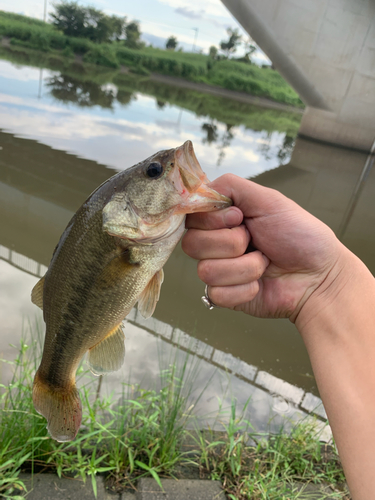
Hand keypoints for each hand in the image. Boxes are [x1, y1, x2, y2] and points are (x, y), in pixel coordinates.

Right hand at [182, 174, 345, 321]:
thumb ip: (230, 187)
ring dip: (245, 267)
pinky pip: (217, 293)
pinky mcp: (224, 296)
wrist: (320, 275)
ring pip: (206, 271)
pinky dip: (245, 288)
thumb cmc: (299, 235)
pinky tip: (261, 284)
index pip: (191, 217)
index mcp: (222, 219)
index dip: (212, 219)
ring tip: (265, 263)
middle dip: (232, 243)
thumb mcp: (267, 199)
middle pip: (191, 244)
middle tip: (256, 241)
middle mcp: (216, 244)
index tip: (239, 217)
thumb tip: (197, 190)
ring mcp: (219, 271)